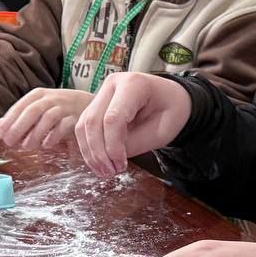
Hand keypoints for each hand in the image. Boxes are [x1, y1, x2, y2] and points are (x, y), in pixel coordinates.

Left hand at [0, 88, 92, 149]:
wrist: (86, 103)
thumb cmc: (57, 108)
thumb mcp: (37, 108)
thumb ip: (18, 118)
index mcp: (38, 95)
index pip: (20, 106)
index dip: (8, 120)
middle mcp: (51, 98)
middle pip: (32, 111)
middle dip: (19, 127)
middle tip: (9, 142)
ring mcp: (65, 107)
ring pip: (48, 118)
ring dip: (36, 133)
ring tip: (27, 146)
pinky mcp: (76, 117)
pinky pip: (64, 126)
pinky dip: (54, 135)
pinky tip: (46, 145)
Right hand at [76, 72, 192, 176]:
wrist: (171, 98)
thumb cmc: (171, 111)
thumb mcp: (161, 131)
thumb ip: (135, 143)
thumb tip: (110, 158)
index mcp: (134, 84)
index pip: (113, 118)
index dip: (113, 146)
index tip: (121, 166)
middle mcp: (113, 84)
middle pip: (93, 121)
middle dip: (98, 152)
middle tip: (110, 172)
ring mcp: (102, 93)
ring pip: (84, 125)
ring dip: (91, 152)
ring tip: (105, 172)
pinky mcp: (97, 104)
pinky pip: (85, 127)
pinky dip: (89, 148)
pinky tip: (100, 163)